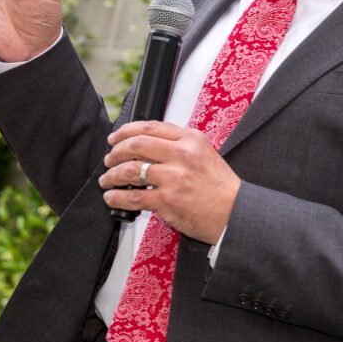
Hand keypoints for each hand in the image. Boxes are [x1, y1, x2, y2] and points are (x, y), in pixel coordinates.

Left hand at [98, 121, 241, 243]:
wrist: (235, 214)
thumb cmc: (222, 188)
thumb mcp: (205, 154)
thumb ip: (180, 146)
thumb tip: (148, 144)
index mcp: (191, 140)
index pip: (151, 127)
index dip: (126, 131)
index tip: (116, 138)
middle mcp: (181, 155)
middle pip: (136, 145)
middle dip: (115, 152)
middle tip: (109, 160)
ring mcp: (173, 178)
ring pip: (130, 170)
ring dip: (112, 175)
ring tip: (107, 180)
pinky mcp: (167, 200)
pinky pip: (133, 197)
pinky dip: (117, 197)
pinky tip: (112, 198)